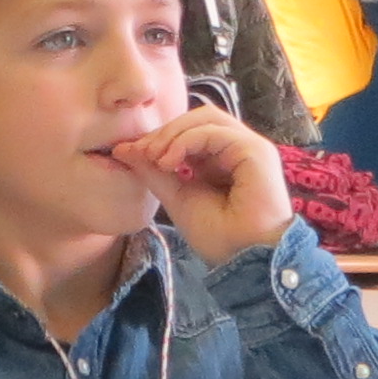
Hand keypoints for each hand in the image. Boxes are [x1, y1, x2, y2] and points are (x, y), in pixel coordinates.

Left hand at [109, 105, 295, 263]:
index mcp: (222, 159)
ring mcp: (248, 147)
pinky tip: (169, 162)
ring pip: (206, 118)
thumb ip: (154, 173)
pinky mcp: (255, 151)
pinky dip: (185, 140)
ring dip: (173, 133)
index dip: (159, 137)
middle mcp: (237, 149)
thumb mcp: (177, 198)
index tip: (128, 151)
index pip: (190, 131)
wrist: (248, 260)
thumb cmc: (221, 236)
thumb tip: (122, 149)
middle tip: (139, 151)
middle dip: (164, 131)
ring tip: (153, 157)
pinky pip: (214, 132)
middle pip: (197, 118)